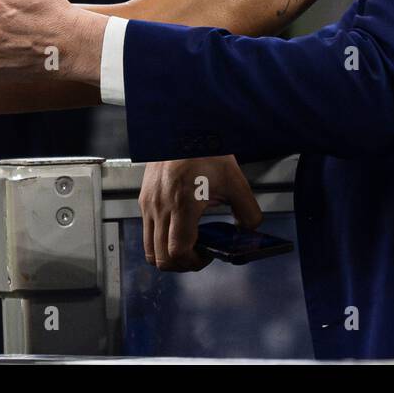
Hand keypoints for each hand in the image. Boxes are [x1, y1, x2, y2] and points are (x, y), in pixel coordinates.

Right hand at [139, 156, 261, 270]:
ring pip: (148, 247)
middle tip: (197, 256)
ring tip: (186, 244)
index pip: (177, 252)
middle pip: (159, 257)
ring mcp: (149, 203)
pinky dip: (159, 238)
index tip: (206, 256)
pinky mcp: (144, 198)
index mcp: (183, 204)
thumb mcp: (235, 182)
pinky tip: (179, 226)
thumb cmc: (207, 150)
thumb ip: (248, 212)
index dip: (192, 263)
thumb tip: (248, 231)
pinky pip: (146, 230)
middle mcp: (160, 207)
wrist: (185, 128)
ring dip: (166, 254)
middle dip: (180, 264)